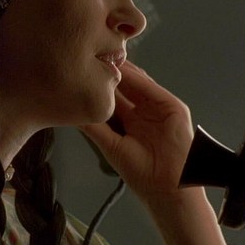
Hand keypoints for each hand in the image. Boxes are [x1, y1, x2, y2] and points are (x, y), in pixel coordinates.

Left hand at [81, 60, 193, 199]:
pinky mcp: (173, 107)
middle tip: (91, 57)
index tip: (81, 73)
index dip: (99, 86)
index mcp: (130, 122)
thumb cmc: (141, 173)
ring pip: (139, 83)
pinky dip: (139, 79)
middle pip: (126, 86)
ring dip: (124, 71)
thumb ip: (94, 127)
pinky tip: (124, 70)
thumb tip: (71, 113)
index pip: (113, 98)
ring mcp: (159, 108)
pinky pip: (153, 89)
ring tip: (104, 58)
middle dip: (110, 73)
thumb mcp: (111, 146)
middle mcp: (144, 112)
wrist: (168, 188)